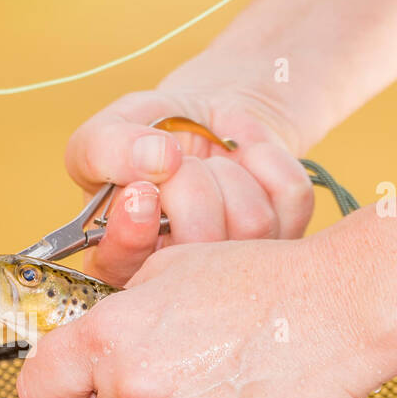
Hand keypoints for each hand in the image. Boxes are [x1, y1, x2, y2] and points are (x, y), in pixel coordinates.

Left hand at [15, 235, 381, 397]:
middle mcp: (136, 392)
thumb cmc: (260, 280)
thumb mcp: (167, 272)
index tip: (75, 395)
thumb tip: (95, 352)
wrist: (343, 304)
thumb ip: (119, 319)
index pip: (38, 392)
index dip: (59, 393)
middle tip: (188, 373)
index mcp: (109, 340)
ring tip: (228, 384)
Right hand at [66, 85, 314, 286]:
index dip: (134, 235)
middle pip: (200, 241)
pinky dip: (266, 161)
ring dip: (228, 173)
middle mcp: (177, 277)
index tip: (142, 192)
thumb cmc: (145, 137)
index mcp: (120, 260)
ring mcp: (236, 263)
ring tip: (208, 167)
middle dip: (189, 183)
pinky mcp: (283, 234)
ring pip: (252, 224)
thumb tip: (157, 159)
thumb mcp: (106, 132)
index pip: (124, 268)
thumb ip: (106, 148)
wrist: (199, 121)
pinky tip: (242, 162)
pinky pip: (290, 196)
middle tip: (176, 164)